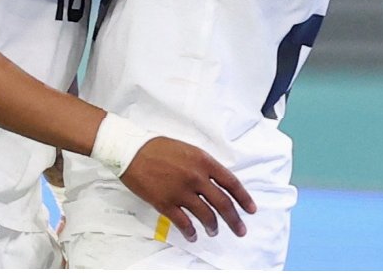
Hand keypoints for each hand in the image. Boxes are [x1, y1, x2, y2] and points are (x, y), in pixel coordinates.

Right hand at [119, 137, 256, 242]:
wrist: (131, 150)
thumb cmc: (158, 147)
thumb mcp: (188, 149)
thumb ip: (204, 165)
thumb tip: (216, 182)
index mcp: (203, 161)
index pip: (231, 182)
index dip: (244, 198)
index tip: (251, 209)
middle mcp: (196, 177)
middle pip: (223, 203)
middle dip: (234, 220)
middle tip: (240, 230)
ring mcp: (181, 191)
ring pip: (206, 215)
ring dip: (213, 227)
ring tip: (214, 232)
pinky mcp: (165, 203)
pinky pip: (183, 223)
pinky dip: (191, 232)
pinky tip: (193, 235)